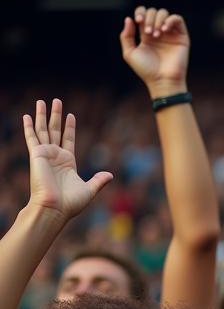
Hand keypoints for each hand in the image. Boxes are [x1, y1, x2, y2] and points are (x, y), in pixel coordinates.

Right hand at [23, 99, 111, 220]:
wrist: (55, 208)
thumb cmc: (70, 203)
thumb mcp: (89, 190)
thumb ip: (98, 181)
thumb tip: (110, 175)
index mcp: (67, 163)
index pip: (69, 140)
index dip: (70, 127)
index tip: (71, 115)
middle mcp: (55, 156)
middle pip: (55, 130)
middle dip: (56, 116)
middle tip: (56, 101)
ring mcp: (45, 155)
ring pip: (43, 130)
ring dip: (43, 115)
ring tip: (43, 101)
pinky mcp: (37, 155)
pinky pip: (32, 138)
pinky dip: (29, 126)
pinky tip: (28, 116)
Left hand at [120, 6, 189, 96]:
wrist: (163, 81)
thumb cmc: (146, 71)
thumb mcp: (129, 53)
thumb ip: (126, 36)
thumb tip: (129, 19)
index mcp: (146, 35)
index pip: (143, 14)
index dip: (140, 12)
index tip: (138, 21)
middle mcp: (159, 33)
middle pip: (153, 12)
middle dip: (149, 19)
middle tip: (149, 34)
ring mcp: (171, 35)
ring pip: (164, 13)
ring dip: (158, 20)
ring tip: (157, 35)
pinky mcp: (182, 38)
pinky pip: (178, 19)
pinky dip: (170, 20)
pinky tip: (165, 30)